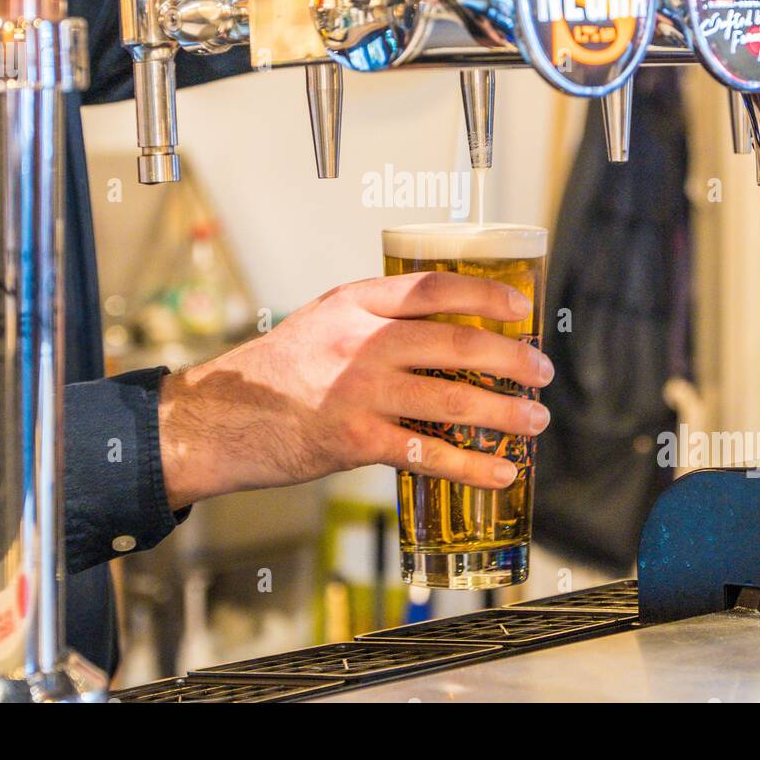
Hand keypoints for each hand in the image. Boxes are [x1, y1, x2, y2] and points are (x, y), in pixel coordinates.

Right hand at [158, 272, 553, 507]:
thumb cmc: (275, 372)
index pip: (434, 288)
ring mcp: (358, 391)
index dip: (487, 295)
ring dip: (504, 412)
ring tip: (534, 421)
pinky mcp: (355, 440)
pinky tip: (500, 471)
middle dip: (511, 359)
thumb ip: (373, 322)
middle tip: (541, 372)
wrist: (217, 419)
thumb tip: (445, 335)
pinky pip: (428, 453)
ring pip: (451, 398)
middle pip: (455, 342)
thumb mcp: (320, 323)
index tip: (522, 309)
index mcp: (353, 303)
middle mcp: (359, 341)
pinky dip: (472, 465)